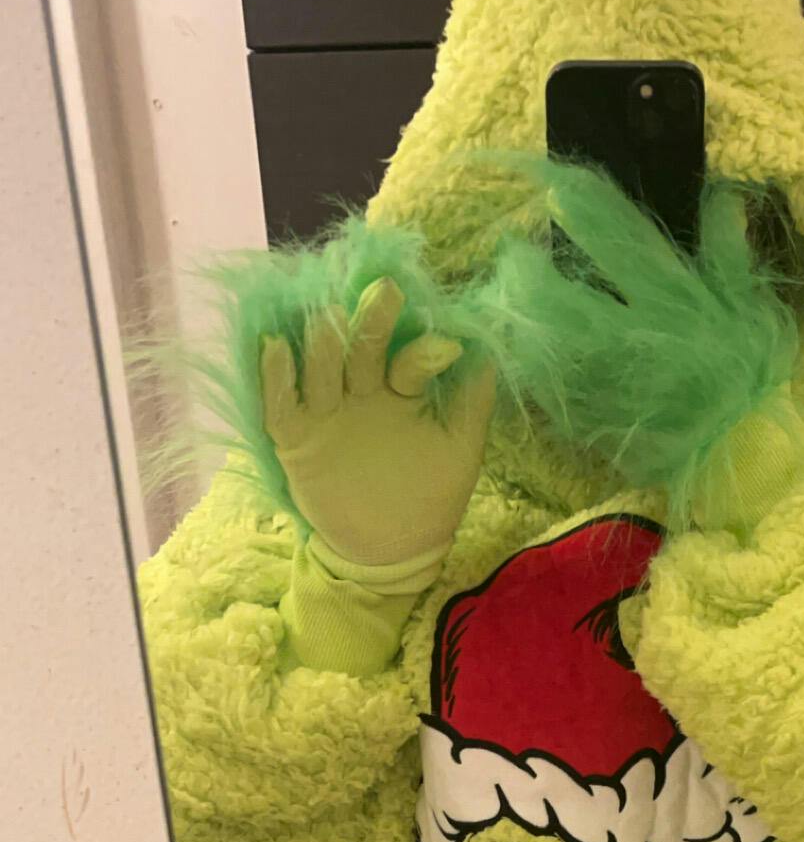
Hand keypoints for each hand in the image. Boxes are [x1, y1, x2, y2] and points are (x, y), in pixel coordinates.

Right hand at [260, 278, 494, 570]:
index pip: (409, 357)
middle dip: (373, 320)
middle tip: (387, 290)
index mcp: (401, 388)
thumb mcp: (460, 450)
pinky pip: (281, 404)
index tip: (449, 347)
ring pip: (322, 368)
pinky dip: (276, 377)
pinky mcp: (295, 436)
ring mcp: (327, 411)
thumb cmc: (431, 495)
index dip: (425, 351)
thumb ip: (472, 402)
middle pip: (363, 347)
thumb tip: (490, 349)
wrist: (391, 551)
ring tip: (329, 316)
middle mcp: (362, 389)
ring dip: (324, 341)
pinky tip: (275, 346)